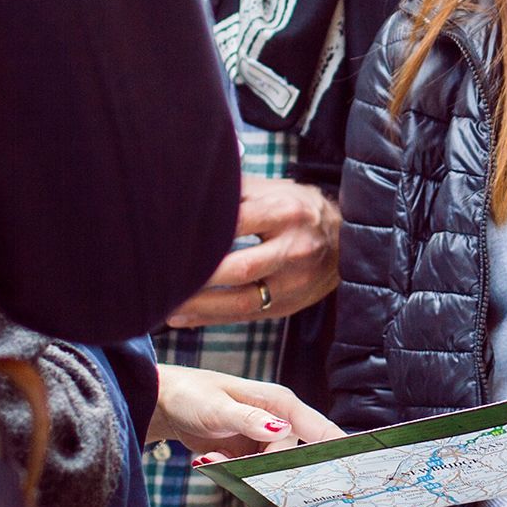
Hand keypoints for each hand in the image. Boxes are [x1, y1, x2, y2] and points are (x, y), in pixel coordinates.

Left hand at [148, 364, 342, 457]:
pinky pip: (256, 472)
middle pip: (298, 456)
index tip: (359, 470)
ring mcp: (264, 438)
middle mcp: (278, 420)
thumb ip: (248, 419)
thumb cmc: (192, 395)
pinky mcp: (250, 453)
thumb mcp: (217, 408)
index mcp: (280, 403)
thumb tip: (280, 430)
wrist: (166, 403)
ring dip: (251, 472)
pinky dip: (237, 473)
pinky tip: (213, 460)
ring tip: (216, 457)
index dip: (341, 448)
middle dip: (279, 469)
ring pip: (276, 467)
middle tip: (246, 470)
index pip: (319, 428)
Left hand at [168, 177, 341, 328]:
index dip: (200, 233)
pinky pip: (246, 315)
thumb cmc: (297, 209)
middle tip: (160, 278)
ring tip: (164, 305)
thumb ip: (233, 191)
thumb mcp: (272, 190)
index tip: (165, 239)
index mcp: (285, 212)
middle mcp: (294, 248)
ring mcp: (294, 281)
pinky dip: (211, 318)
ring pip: (242, 300)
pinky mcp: (289, 304)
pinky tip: (183, 318)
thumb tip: (183, 187)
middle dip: (198, 277)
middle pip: (240, 268)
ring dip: (200, 306)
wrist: (347, 239)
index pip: (236, 223)